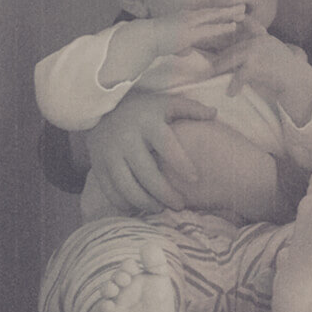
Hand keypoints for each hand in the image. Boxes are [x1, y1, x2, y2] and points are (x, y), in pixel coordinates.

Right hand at [83, 92, 216, 212]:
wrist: (103, 108)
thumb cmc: (144, 110)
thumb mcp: (167, 103)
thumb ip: (191, 109)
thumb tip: (214, 113)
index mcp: (147, 122)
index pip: (166, 145)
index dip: (181, 163)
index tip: (195, 179)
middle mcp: (126, 138)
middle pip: (146, 172)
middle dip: (164, 193)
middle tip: (180, 205)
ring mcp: (108, 153)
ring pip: (126, 186)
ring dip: (144, 202)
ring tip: (160, 208)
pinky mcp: (97, 165)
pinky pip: (110, 190)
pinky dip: (124, 203)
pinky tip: (139, 208)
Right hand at [151, 6, 244, 55]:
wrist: (145, 39)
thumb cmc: (155, 41)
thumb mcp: (173, 42)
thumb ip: (182, 45)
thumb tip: (188, 50)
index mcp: (185, 17)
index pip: (206, 14)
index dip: (219, 12)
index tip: (231, 11)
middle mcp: (189, 16)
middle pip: (212, 11)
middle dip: (228, 9)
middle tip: (243, 7)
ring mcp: (189, 23)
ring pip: (213, 16)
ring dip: (229, 14)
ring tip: (243, 13)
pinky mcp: (190, 32)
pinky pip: (210, 29)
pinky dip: (222, 27)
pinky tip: (233, 26)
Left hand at [209, 18, 311, 124]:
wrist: (299, 82)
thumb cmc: (288, 73)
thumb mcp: (277, 53)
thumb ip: (263, 49)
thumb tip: (241, 55)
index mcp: (265, 38)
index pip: (250, 23)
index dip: (239, 19)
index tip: (232, 18)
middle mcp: (259, 41)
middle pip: (233, 48)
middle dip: (221, 59)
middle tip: (212, 68)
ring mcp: (255, 52)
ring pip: (230, 60)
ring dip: (220, 70)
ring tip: (214, 77)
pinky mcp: (254, 66)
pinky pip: (237, 76)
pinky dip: (233, 85)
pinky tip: (231, 92)